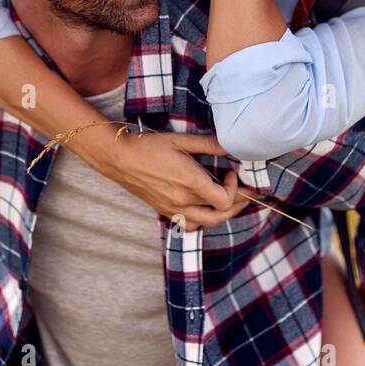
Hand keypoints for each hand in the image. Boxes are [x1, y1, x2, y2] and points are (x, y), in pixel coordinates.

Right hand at [83, 127, 258, 230]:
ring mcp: (173, 209)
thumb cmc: (149, 146)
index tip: (231, 172)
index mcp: (190, 183)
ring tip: (230, 202)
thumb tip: (231, 145)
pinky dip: (203, 220)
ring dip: (222, 214)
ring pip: (206, 223)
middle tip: (245, 193)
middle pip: (220, 216)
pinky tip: (205, 207)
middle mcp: (183, 201)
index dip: (235, 188)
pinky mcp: (165, 211)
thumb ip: (208, 145)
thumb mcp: (180, 141)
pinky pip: (190, 224)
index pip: (225, 199)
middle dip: (237, 205)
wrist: (120, 158)